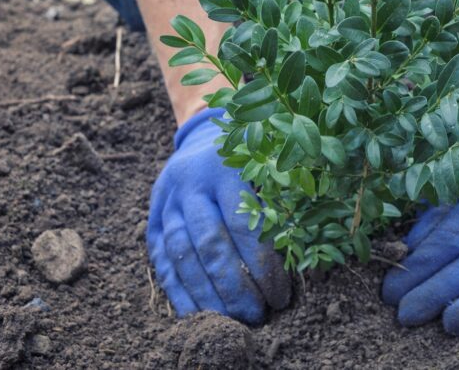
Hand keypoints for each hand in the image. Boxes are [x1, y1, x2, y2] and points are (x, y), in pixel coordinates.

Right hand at [147, 108, 291, 322]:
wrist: (205, 138)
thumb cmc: (251, 158)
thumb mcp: (269, 166)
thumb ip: (283, 201)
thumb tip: (307, 254)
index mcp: (225, 167)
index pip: (243, 225)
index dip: (262, 266)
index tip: (280, 296)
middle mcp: (190, 183)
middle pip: (209, 244)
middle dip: (234, 286)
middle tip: (256, 316)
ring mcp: (166, 201)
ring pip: (181, 254)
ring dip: (206, 294)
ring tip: (230, 321)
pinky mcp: (152, 218)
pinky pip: (160, 259)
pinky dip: (177, 291)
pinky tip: (196, 315)